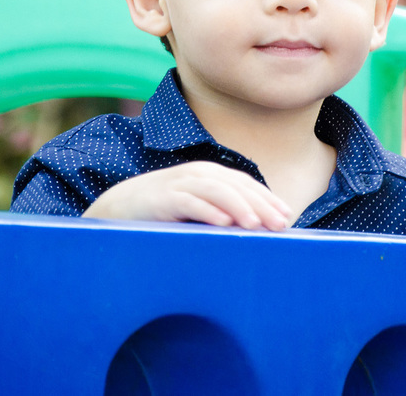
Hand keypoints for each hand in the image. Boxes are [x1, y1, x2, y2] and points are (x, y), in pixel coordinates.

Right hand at [83, 161, 293, 230]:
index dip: (267, 198)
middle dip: (261, 204)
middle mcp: (197, 174)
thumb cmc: (163, 213)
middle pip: (236, 186)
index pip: (245, 184)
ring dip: (239, 206)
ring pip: (216, 190)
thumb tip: (255, 231)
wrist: (118, 208)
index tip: (287, 216)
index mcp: (209, 175)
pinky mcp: (162, 198)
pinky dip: (207, 211)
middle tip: (280, 224)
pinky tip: (223, 223)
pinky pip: (188, 202)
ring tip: (256, 225)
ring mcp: (179, 184)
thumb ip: (221, 213)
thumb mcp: (196, 208)